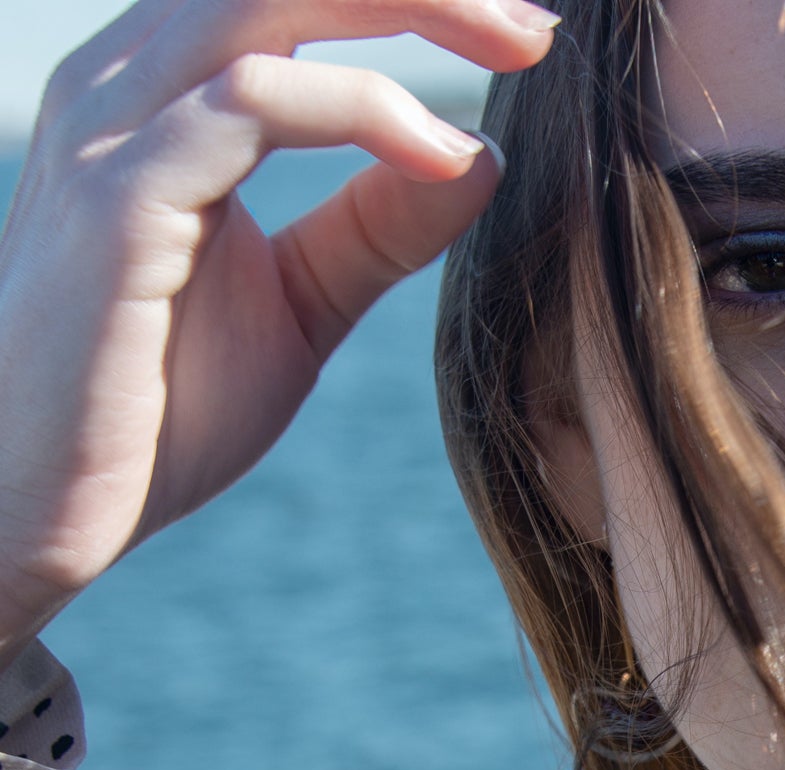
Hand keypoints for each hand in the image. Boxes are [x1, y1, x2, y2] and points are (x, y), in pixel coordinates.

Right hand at [0, 0, 557, 659]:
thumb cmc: (158, 408)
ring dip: (404, 8)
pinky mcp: (118, 197)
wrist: (45, 504)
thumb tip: (480, 154)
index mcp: (167, 97)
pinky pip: (251, 105)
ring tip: (516, 53)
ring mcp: (113, 130)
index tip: (521, 35)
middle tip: (535, 26)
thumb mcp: (300, 304)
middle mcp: (129, 83)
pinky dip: (361, 113)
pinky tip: (440, 156)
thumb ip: (375, 230)